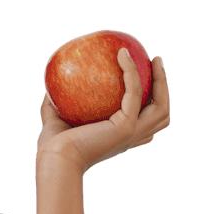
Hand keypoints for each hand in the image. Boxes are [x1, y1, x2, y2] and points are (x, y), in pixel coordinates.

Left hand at [36, 49, 171, 174]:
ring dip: (162, 81)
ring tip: (154, 59)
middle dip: (164, 90)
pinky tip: (122, 53)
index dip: (151, 107)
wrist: (55, 159)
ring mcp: (131, 133)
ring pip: (161, 106)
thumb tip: (49, 86)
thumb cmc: (53, 146)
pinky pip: (134, 91)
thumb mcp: (55, 122)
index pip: (145, 127)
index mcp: (119, 140)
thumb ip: (55, 105)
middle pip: (161, 115)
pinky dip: (132, 71)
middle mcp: (130, 138)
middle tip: (155, 64)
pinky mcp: (126, 126)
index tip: (147, 82)